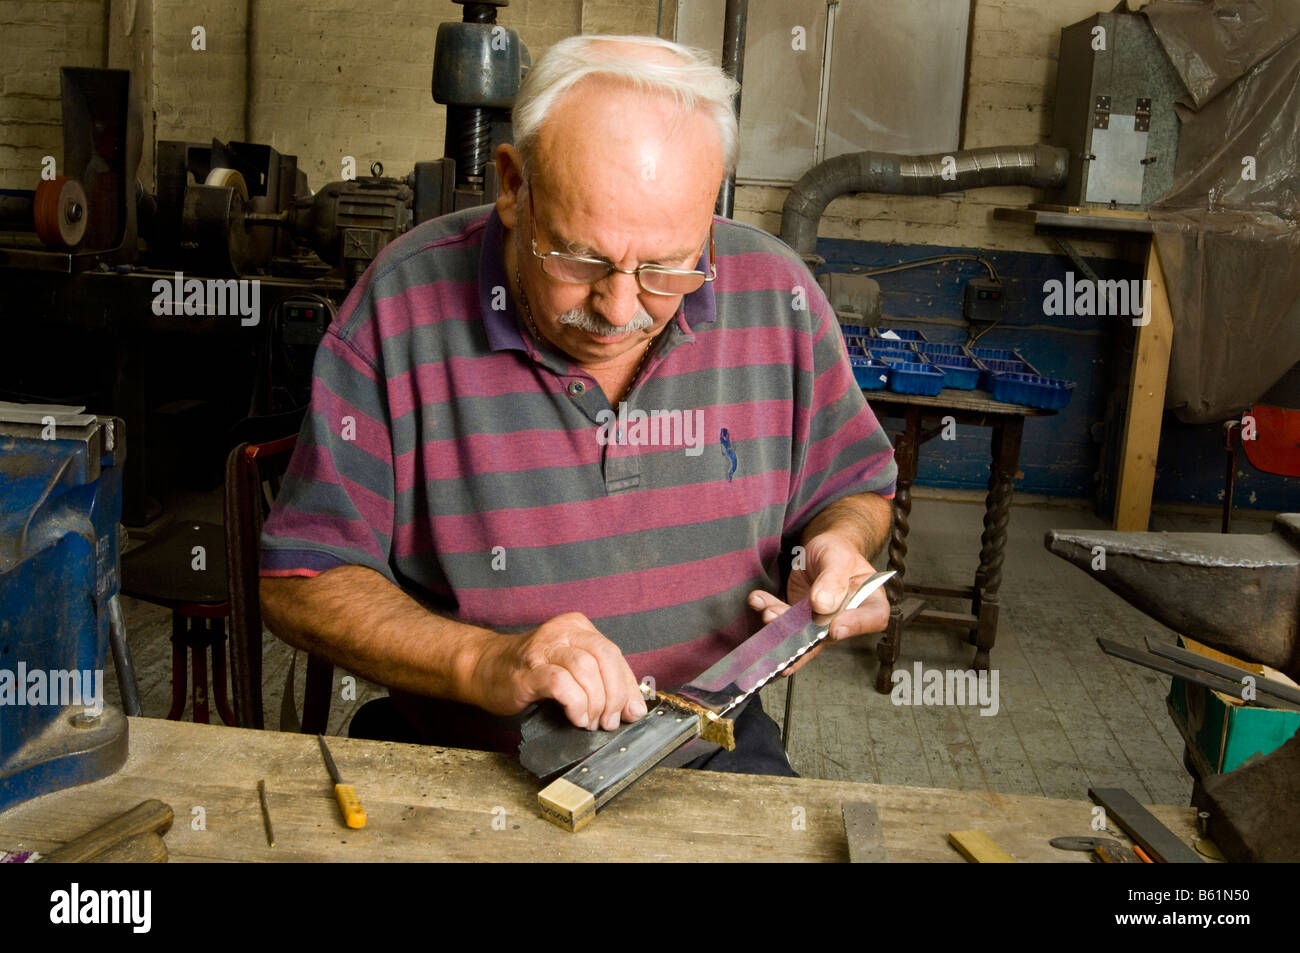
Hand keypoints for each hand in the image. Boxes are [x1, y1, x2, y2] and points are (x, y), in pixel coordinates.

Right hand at [469, 612, 646, 730]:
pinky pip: (561, 683)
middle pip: (605, 656)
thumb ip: (601, 681)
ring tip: (590, 721)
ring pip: (586, 669)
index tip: (632, 712)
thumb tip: (634, 708)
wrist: (483, 669)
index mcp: (577, 628)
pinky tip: (575, 717)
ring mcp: (543, 649)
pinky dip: (575, 703)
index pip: (614, 654)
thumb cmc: (530, 672)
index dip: (627, 686)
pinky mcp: (528, 670)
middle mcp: (562, 632)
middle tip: (610, 721)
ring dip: (595, 702)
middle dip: (615, 694)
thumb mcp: (570, 668)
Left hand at [747, 531, 889, 676]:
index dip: (856, 626)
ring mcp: (822, 622)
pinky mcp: (800, 620)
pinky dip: (768, 611)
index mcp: (869, 600)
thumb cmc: (837, 551)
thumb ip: (834, 578)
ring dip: (781, 625)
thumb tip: (823, 605)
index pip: (873, 617)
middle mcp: (847, 617)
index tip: (835, 628)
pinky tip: (757, 600)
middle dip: (802, 633)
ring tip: (766, 609)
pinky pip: (784, 623)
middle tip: (780, 618)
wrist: (819, 549)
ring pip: (803, 634)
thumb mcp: (837, 556)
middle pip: (830, 634)